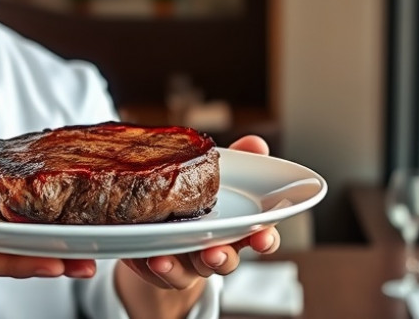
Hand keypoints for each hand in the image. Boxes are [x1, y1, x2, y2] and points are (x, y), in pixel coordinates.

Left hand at [119, 135, 280, 290]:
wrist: (161, 226)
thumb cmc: (197, 198)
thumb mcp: (215, 176)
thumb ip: (239, 161)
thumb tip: (255, 144)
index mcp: (235, 226)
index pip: (260, 236)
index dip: (266, 239)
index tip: (263, 238)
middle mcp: (215, 247)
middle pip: (227, 259)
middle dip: (223, 258)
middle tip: (215, 252)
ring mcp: (189, 262)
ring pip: (194, 271)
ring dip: (183, 267)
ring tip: (168, 259)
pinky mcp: (163, 268)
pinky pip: (162, 273)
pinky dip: (159, 268)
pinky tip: (153, 258)